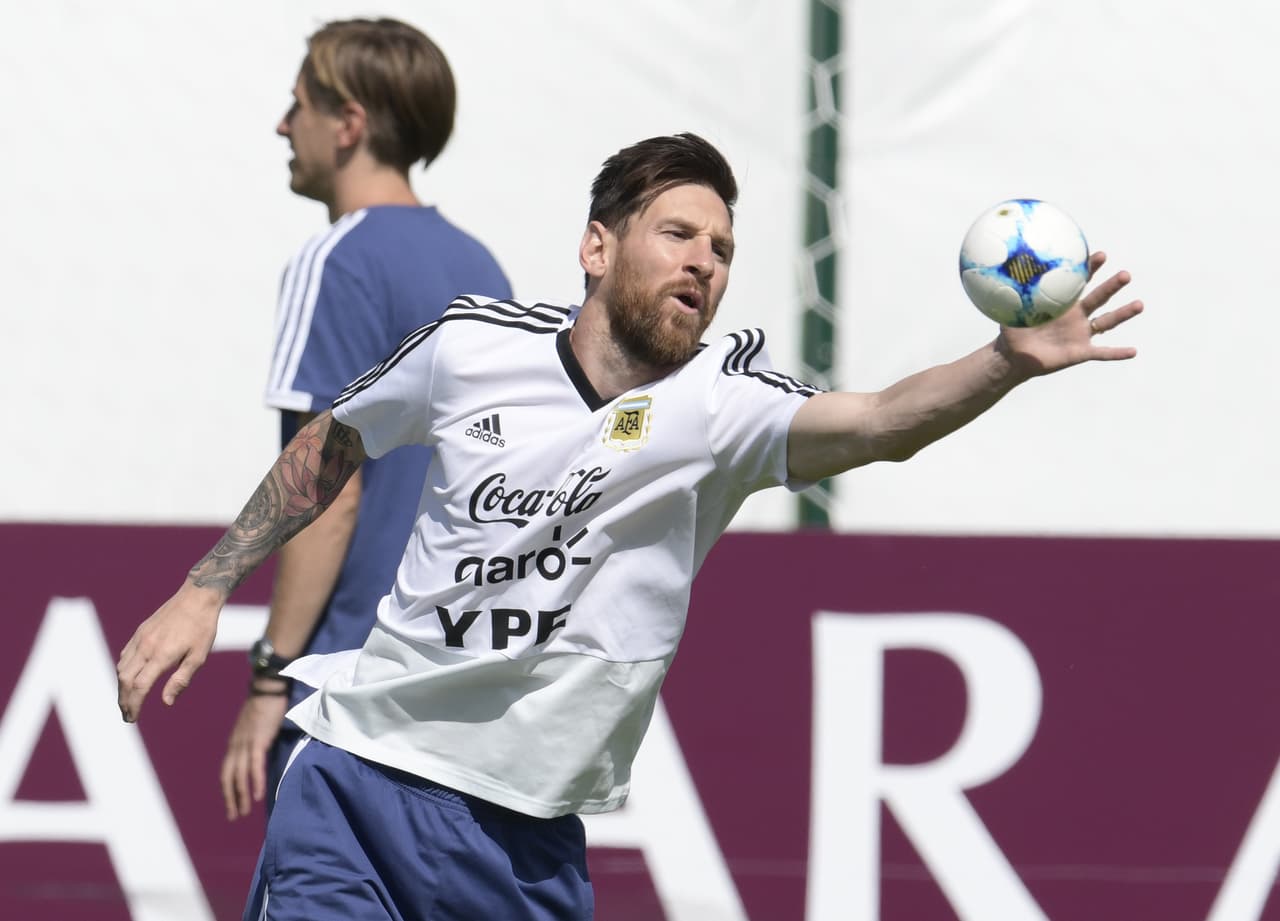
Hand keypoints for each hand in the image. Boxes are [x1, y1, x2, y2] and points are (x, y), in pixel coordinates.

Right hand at [116, 580, 220, 721]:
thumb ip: (181, 680)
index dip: (134, 705)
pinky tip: (129, 679)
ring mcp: (140, 638)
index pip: (140, 687)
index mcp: (161, 656)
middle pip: (125, 680)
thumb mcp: (198, 657)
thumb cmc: (203, 628)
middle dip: (123, 701)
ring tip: (127, 701)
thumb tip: (166, 702)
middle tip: (127, 716)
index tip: (133, 718)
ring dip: (121, 688)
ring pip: (121, 668)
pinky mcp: (140, 632)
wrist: (197, 597)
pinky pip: (125, 655)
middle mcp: (146, 647)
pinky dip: (123, 671)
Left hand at [220, 689, 288, 819]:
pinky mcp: (258, 740)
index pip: (227, 771)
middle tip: (233, 816)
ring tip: (243, 812)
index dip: (228, 789)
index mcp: (235, 742)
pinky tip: (256, 795)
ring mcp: (246, 743)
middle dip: (231, 798)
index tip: (231, 804)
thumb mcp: (255, 724)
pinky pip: (255, 766)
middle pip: (229, 777)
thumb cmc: (265, 703)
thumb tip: (258, 753)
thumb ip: (254, 739)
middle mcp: (236, 745)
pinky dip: (254, 781)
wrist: (269, 686)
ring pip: (240, 775)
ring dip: (241, 795)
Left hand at [998, 251, 1143, 376]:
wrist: (1014, 357)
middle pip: (1100, 297)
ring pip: (1107, 322)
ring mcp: (1081, 334)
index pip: (1080, 281)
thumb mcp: (1010, 310)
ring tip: (1139, 304)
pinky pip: (1102, 353)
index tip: (1100, 255)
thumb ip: (1010, 294)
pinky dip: (1117, 353)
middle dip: (1113, 286)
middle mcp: (1077, 316)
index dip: (1091, 268)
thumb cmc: (1013, 331)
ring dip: (1124, 314)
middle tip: (1126, 274)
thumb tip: (1000, 272)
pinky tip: (1133, 351)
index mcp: (1063, 302)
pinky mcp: (1081, 352)